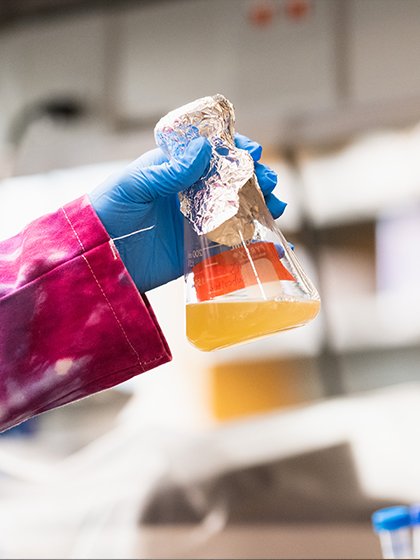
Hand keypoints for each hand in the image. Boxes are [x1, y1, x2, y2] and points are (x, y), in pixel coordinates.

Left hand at [90, 134, 286, 292]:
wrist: (96, 258)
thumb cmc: (106, 212)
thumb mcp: (133, 185)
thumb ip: (168, 171)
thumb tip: (203, 149)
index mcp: (174, 171)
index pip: (210, 153)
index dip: (234, 149)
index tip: (253, 152)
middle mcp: (189, 194)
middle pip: (231, 181)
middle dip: (255, 179)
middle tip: (269, 182)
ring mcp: (196, 222)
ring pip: (237, 211)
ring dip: (260, 208)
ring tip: (277, 207)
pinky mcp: (198, 251)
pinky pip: (231, 246)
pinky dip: (254, 245)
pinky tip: (276, 244)